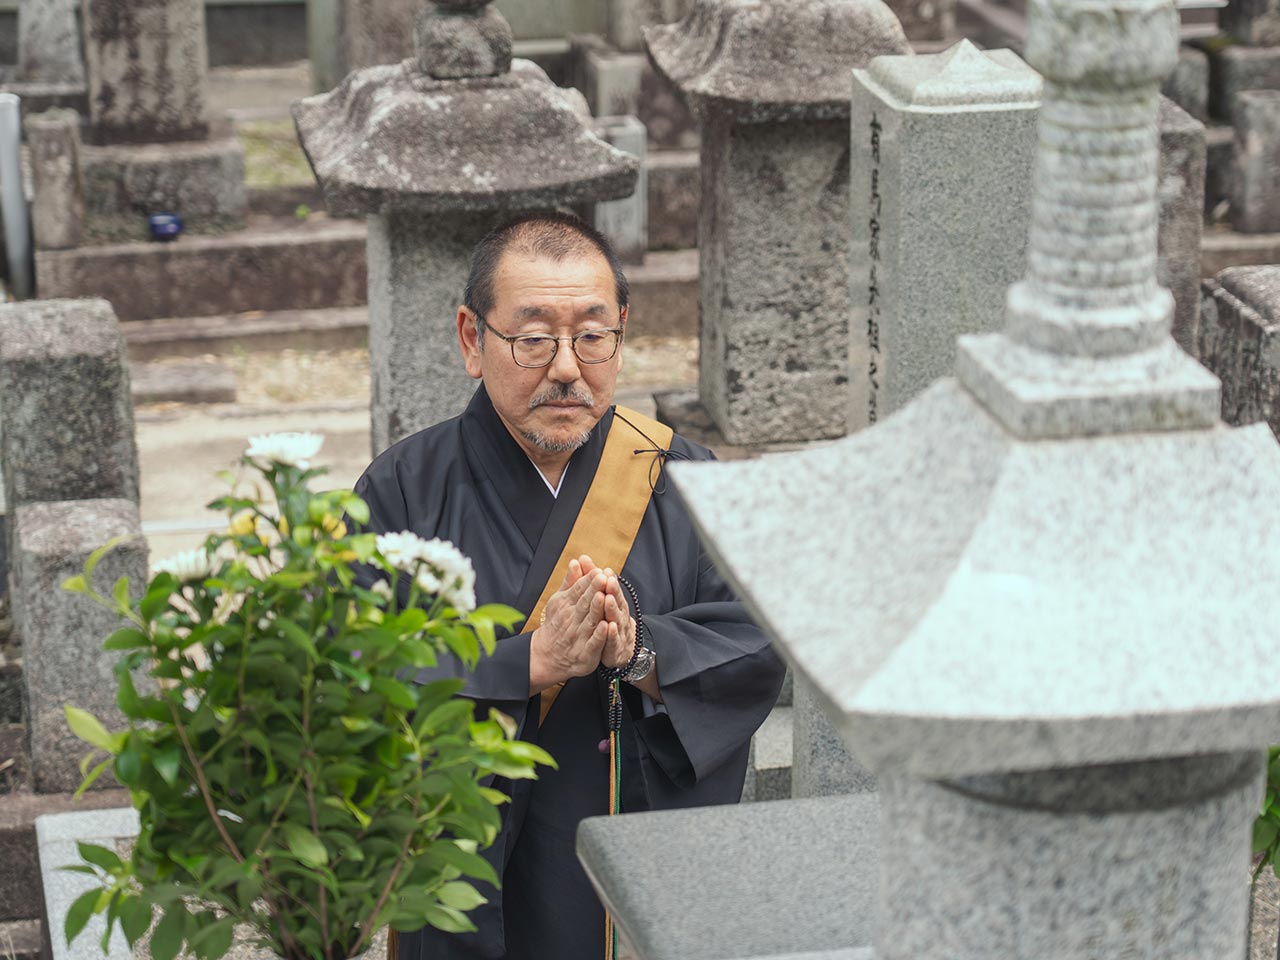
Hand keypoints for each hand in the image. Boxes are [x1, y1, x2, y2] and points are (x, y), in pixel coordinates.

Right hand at [529, 557, 608, 692]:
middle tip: (603, 578)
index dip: (588, 581)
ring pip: (590, 621)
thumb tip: (575, 561)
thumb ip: (571, 582)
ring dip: (597, 609)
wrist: (548, 656)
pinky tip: (607, 626)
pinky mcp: (585, 653)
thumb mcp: (560, 601)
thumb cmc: (558, 623)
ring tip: (605, 596)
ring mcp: (578, 636)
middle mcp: (571, 619)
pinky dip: (599, 635)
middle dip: (594, 590)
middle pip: (585, 603)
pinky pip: (594, 643)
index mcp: (566, 605)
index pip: (578, 590)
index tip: (598, 571)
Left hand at [600, 570, 636, 669]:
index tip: (604, 570)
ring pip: (616, 619)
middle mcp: (619, 615)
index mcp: (614, 603)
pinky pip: (614, 641)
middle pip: (616, 601)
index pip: (611, 590)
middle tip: (608, 580)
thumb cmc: (607, 621)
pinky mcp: (616, 648)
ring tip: (607, 598)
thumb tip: (581, 558)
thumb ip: (590, 580)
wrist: (619, 651)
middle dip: (613, 590)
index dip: (608, 580)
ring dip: (612, 609)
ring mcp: (619, 632)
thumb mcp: (600, 600)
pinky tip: (610, 627)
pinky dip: (612, 634)